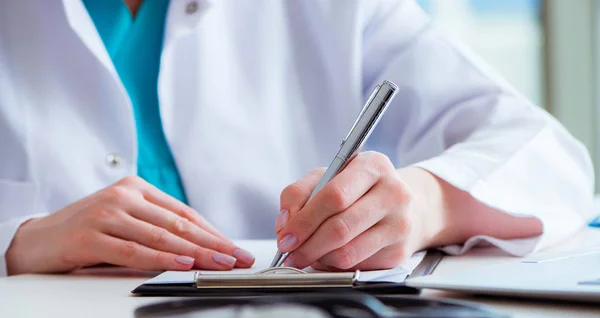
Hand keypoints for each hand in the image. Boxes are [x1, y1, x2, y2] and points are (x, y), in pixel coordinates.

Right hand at [6, 176, 254, 274]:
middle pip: (178, 224)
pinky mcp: (90, 235)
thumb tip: (201, 246)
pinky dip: (161, 259)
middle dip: (213, 244)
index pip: (184, 212)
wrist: (36, 240)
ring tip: (219, 264)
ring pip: (161, 236)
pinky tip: (182, 264)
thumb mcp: (125, 222)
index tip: (233, 247)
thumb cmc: (87, 232)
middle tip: (236, 258)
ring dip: (196, 253)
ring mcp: (106, 214)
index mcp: (136, 188)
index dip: (212, 232)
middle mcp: (123, 196)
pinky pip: (134, 251)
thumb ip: (156, 227)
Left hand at [275, 151, 423, 270]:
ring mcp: (399, 224)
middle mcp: (393, 193)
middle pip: (340, 228)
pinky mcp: (399, 252)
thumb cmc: (359, 189)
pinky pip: (356, 266)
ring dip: (319, 258)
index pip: (334, 196)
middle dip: (308, 245)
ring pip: (347, 252)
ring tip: (307, 254)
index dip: (305, 220)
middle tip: (290, 253)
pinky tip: (330, 255)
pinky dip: (335, 264)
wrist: (403, 205)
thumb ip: (300, 193)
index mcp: (373, 166)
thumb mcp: (328, 176)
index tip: (286, 236)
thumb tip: (285, 223)